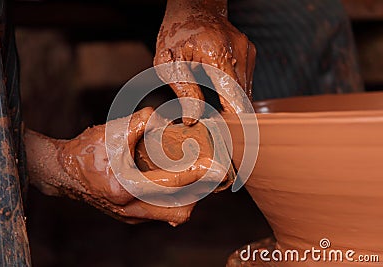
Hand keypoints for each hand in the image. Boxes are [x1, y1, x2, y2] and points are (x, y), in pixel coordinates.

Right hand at [27, 108, 226, 225]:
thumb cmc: (86, 151)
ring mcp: (129, 216)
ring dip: (187, 198)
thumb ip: (143, 122)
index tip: (216, 168)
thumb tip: (165, 120)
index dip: (198, 173)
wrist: (62, 172)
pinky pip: (159, 213)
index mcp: (126, 187)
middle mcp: (130, 208)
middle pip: (180, 210)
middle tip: (209, 175)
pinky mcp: (128, 216)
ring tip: (196, 178)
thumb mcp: (114, 131)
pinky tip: (175, 183)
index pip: (172, 183)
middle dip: (198, 193)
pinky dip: (172, 200)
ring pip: (171, 215)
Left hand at [154, 3, 255, 124]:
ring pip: (246, 92)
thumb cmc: (177, 33)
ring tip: (219, 115)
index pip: (234, 98)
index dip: (235, 123)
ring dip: (234, 106)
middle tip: (222, 134)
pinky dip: (234, 94)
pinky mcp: (250, 54)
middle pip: (244, 99)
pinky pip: (245, 82)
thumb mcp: (169, 63)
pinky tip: (221, 96)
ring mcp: (247, 52)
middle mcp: (239, 53)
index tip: (234, 141)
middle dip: (233, 118)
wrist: (194, 7)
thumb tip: (194, 119)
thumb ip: (184, 91)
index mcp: (217, 55)